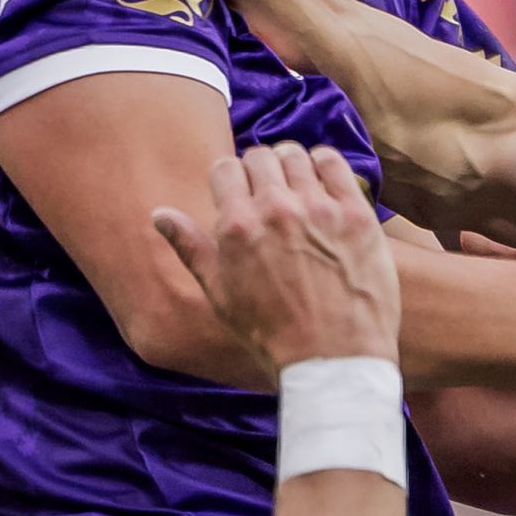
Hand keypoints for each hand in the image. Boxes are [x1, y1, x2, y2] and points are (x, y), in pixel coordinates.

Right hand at [154, 144, 400, 370]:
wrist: (332, 359)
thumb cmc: (271, 334)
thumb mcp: (220, 295)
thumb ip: (190, 247)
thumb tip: (159, 215)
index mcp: (236, 226)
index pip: (225, 168)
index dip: (229, 178)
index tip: (238, 192)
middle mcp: (275, 209)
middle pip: (260, 157)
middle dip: (258, 170)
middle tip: (267, 190)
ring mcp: (318, 208)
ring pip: (296, 156)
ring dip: (290, 165)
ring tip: (295, 186)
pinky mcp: (355, 212)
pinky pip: (334, 164)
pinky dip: (324, 165)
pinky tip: (322, 183)